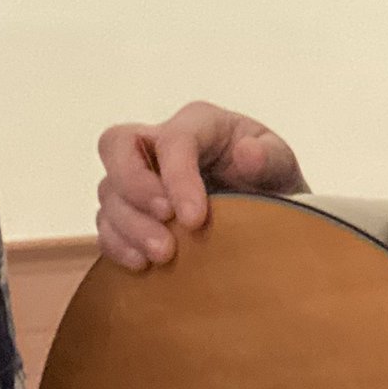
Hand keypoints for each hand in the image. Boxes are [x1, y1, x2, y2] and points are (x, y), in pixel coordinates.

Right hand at [93, 101, 305, 268]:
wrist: (267, 219)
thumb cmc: (271, 184)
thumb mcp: (282, 167)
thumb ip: (270, 158)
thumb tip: (247, 153)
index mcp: (199, 124)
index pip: (173, 140)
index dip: (178, 178)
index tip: (195, 220)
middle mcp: (159, 143)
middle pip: (117, 145)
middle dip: (135, 189)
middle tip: (166, 229)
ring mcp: (138, 176)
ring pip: (109, 191)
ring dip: (129, 227)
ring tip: (162, 257)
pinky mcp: (128, 210)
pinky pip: (105, 223)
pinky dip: (118, 244)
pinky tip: (142, 264)